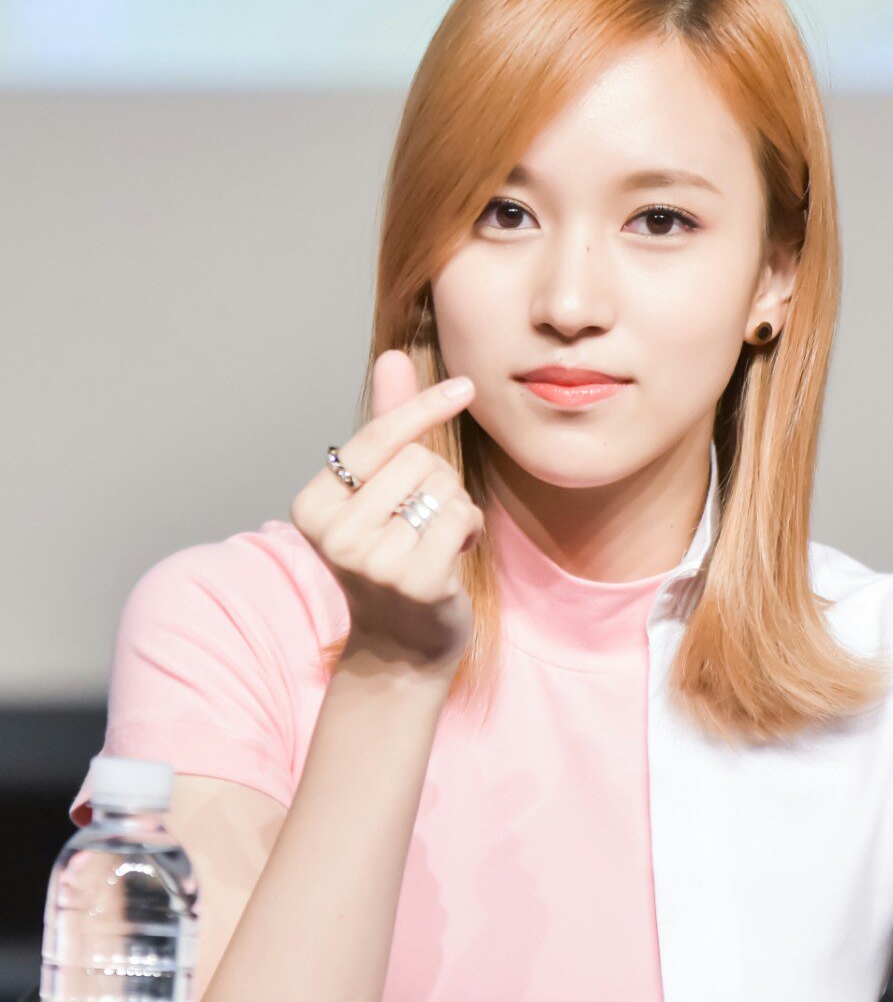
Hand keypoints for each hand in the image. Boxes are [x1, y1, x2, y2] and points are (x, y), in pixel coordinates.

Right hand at [289, 350, 484, 675]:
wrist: (402, 645)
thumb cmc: (395, 556)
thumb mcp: (383, 490)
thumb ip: (389, 426)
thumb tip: (394, 356)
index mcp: (313, 506)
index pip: (377, 438)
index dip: (424, 408)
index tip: (465, 387)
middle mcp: (334, 534)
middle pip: (418, 461)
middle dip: (438, 482)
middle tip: (424, 521)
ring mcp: (372, 561)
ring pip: (444, 487)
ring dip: (455, 508)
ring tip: (435, 541)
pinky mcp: (414, 581)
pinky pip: (461, 517)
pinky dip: (469, 530)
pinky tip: (451, 556)